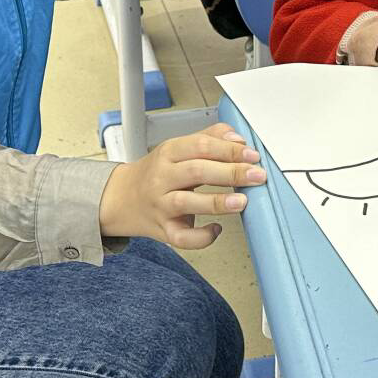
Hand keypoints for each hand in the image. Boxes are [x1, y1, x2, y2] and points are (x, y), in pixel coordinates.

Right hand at [98, 123, 266, 248]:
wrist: (120, 199)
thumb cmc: (155, 173)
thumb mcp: (177, 148)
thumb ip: (208, 139)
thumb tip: (238, 140)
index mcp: (168, 152)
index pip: (201, 146)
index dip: (229, 150)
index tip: (252, 155)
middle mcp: (162, 177)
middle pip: (197, 171)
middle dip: (231, 172)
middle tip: (257, 175)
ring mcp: (160, 205)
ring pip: (187, 202)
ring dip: (217, 202)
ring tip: (242, 202)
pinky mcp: (162, 230)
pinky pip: (181, 238)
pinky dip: (201, 237)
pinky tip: (216, 229)